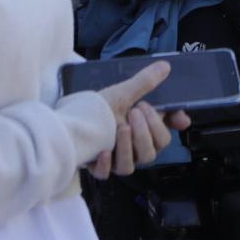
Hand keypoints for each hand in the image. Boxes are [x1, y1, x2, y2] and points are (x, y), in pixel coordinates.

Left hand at [86, 61, 191, 178]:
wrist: (71, 117)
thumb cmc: (99, 107)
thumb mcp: (123, 92)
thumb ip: (145, 83)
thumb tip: (165, 66)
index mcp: (143, 133)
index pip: (164, 137)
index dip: (167, 127)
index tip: (169, 113)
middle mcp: (132, 150)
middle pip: (151, 153)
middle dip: (146, 132)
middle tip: (136, 111)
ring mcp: (116, 161)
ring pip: (130, 166)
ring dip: (128, 146)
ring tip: (122, 127)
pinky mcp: (98, 168)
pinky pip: (106, 174)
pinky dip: (106, 164)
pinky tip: (104, 151)